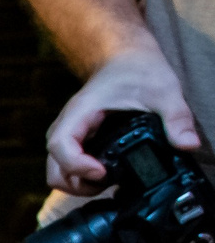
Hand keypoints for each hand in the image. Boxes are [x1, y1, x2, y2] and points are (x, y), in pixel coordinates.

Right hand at [48, 44, 202, 193]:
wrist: (124, 58)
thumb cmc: (137, 70)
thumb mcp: (163, 90)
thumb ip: (176, 117)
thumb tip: (189, 144)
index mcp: (80, 113)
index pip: (61, 146)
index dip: (78, 166)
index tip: (103, 172)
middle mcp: (67, 127)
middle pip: (54, 170)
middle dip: (78, 185)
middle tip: (109, 183)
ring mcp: (68, 136)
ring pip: (58, 173)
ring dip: (79, 184)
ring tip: (109, 181)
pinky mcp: (76, 142)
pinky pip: (68, 168)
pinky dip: (82, 178)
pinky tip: (107, 174)